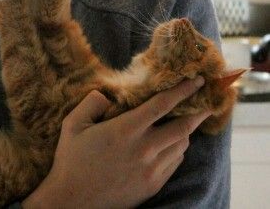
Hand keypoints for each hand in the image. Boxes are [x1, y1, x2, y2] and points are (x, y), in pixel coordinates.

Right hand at [22, 77, 209, 208]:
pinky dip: (177, 150)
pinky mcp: (152, 186)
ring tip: (185, 122)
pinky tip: (169, 144)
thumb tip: (106, 95)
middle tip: (206, 102)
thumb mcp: (73, 124)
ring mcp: (151, 170)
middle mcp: (144, 149)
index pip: (162, 105)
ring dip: (186, 131)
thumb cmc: (71, 160)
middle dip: (198, 112)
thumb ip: (91, 102)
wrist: (72, 201)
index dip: (183, 91)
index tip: (197, 80)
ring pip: (181, 146)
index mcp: (125, 129)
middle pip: (183, 127)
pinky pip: (174, 163)